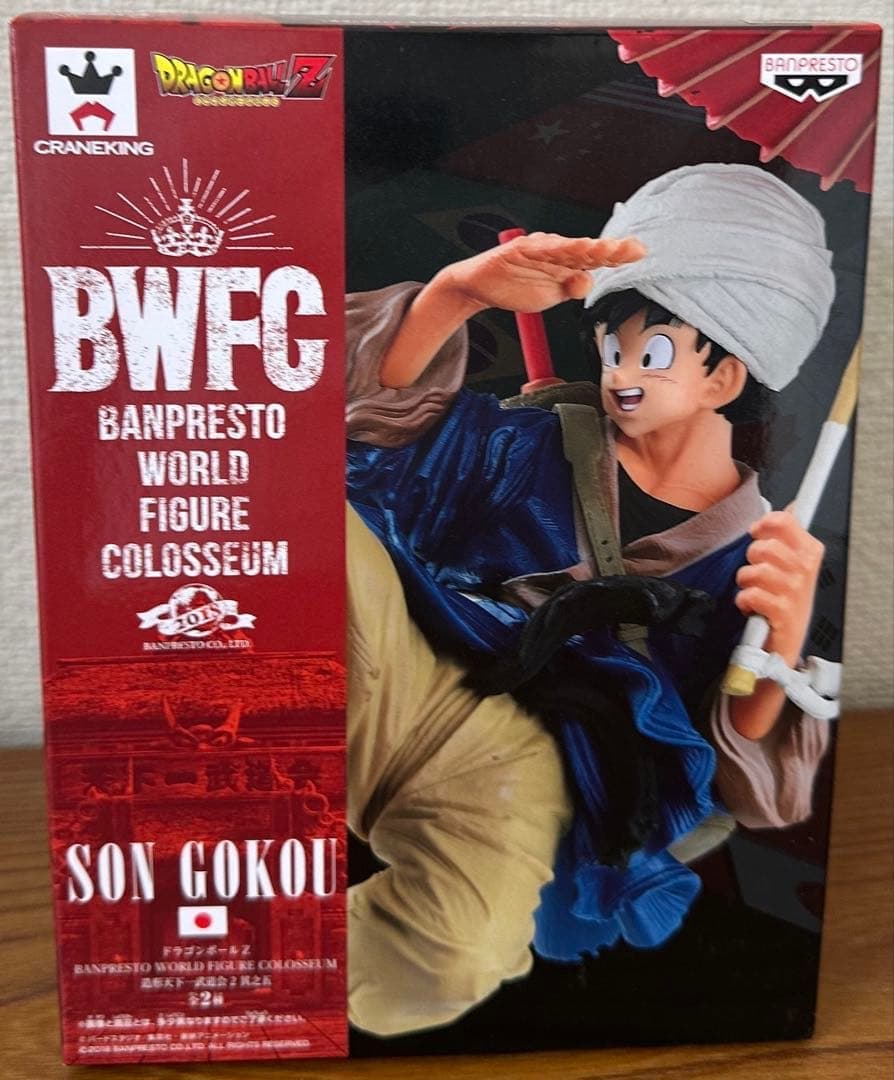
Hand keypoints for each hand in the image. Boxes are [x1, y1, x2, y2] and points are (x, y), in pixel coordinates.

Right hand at [437, 233, 645, 314]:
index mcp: (568, 262)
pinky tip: (566, 248)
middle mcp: (558, 251)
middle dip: (610, 249)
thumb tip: (587, 282)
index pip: (597, 258)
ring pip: (566, 248)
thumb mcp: (551, 296)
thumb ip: (571, 289)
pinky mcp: (520, 250)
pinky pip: (538, 249)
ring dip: (586, 248)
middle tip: (631, 249)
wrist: (481, 285)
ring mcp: (540, 249)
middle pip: (588, 249)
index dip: (617, 255)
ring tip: (604, 250)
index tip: (638, 253)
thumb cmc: (517, 286)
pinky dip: (552, 249)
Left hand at [734, 510, 824, 667]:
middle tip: (757, 573)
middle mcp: (804, 569)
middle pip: (764, 547)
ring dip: (747, 582)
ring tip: (754, 590)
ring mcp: (794, 591)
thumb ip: (788, 536)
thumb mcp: (792, 565)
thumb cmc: (786, 601)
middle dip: (752, 560)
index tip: (757, 532)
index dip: (764, 524)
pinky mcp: (782, 611)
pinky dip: (744, 600)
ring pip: (755, 570)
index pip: (785, 521)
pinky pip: (750, 594)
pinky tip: (751, 606)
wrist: (786, 641)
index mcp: (809, 552)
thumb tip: (792, 507)